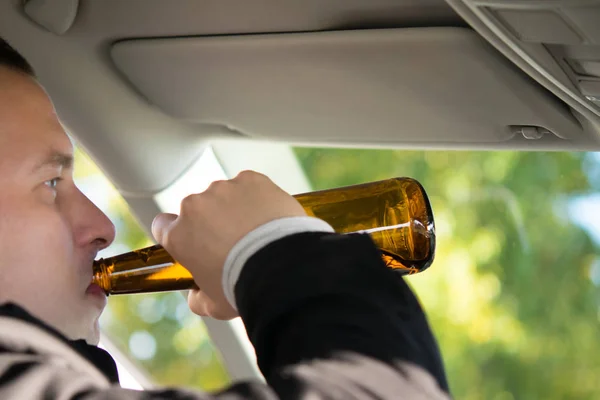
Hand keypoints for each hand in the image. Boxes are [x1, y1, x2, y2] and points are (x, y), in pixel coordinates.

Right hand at [151, 171, 306, 319]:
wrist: (282, 267)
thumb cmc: (244, 287)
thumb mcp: (213, 305)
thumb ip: (197, 297)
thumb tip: (196, 294)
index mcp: (179, 235)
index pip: (163, 226)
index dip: (177, 233)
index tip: (192, 241)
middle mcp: (195, 206)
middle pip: (198, 210)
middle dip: (212, 222)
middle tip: (236, 244)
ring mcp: (224, 189)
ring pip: (226, 196)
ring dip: (236, 208)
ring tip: (259, 232)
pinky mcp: (251, 179)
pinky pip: (250, 185)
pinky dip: (258, 197)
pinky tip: (270, 217)